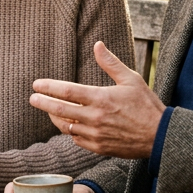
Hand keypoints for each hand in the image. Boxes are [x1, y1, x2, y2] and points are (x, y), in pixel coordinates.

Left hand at [30, 41, 165, 159]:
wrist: (160, 136)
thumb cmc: (147, 105)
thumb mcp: (131, 79)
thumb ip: (110, 63)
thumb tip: (97, 44)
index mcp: (101, 98)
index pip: (67, 92)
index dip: (48, 87)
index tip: (36, 85)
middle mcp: (95, 118)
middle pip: (60, 110)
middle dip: (43, 103)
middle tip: (32, 98)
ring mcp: (96, 135)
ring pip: (66, 127)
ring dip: (56, 118)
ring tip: (50, 110)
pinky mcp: (99, 148)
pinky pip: (77, 140)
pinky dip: (71, 132)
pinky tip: (70, 125)